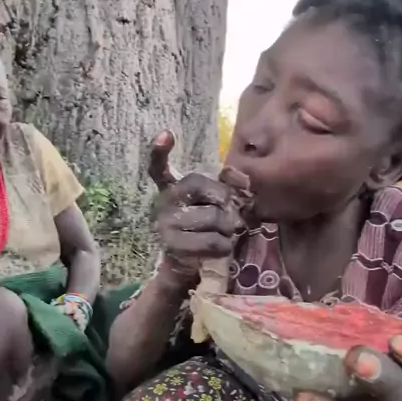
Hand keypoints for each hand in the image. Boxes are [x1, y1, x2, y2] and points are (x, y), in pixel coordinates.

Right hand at [148, 131, 239, 276]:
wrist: (187, 266)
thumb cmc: (204, 229)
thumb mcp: (213, 204)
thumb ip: (225, 187)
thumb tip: (242, 180)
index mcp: (172, 188)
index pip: (159, 167)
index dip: (160, 151)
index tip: (166, 134)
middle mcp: (164, 203)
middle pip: (210, 195)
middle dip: (227, 208)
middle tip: (227, 219)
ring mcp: (165, 224)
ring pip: (214, 218)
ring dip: (227, 230)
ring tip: (221, 235)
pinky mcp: (174, 246)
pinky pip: (212, 241)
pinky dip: (224, 246)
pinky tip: (219, 249)